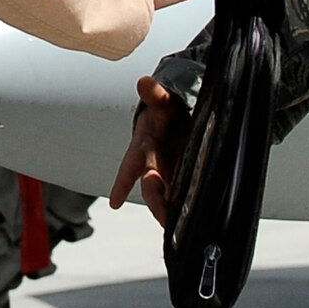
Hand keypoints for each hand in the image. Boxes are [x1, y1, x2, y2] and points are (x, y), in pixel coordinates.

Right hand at [108, 76, 188, 222]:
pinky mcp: (184, 183)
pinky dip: (185, 212)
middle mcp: (154, 166)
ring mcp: (170, 177)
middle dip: (156, 199)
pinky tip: (193, 223)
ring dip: (169, 212)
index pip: (131, 164)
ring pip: (166, 199)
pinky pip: (182, 200)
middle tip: (164, 214)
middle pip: (151, 188)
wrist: (180, 120)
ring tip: (176, 225)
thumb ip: (156, 95)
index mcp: (145, 147)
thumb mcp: (162, 103)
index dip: (123, 181)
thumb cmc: (166, 114)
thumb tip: (145, 82)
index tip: (115, 201)